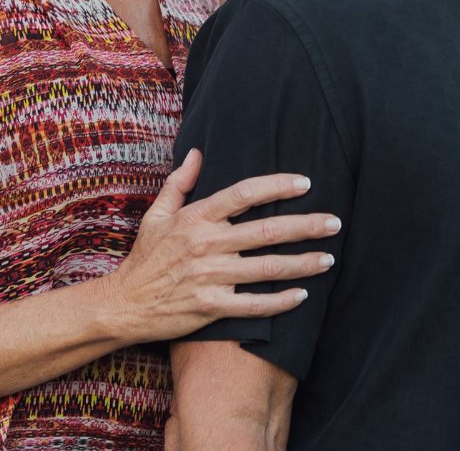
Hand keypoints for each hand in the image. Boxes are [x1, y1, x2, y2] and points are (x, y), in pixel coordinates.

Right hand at [102, 149, 339, 341]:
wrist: (124, 305)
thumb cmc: (145, 258)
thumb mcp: (157, 215)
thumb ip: (180, 183)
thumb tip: (199, 152)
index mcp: (197, 219)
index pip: (243, 194)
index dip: (277, 185)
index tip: (306, 183)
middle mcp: (207, 245)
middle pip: (266, 231)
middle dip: (305, 226)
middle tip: (335, 223)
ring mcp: (210, 278)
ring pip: (267, 268)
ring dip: (302, 264)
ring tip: (329, 258)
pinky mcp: (211, 307)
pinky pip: (254, 304)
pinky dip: (280, 302)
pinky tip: (302, 295)